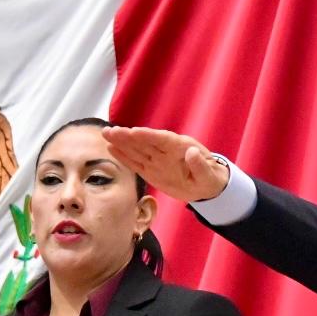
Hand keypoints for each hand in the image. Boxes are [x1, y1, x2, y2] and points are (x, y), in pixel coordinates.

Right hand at [103, 126, 229, 201]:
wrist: (207, 185)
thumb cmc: (210, 178)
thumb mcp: (210, 176)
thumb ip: (200, 165)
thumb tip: (192, 152)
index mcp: (180, 148)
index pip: (162, 139)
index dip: (147, 135)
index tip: (133, 132)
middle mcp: (165, 151)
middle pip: (145, 142)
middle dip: (128, 136)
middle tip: (110, 130)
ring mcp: (157, 160)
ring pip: (137, 150)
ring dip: (121, 143)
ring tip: (106, 134)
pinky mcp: (151, 170)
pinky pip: (136, 163)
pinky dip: (124, 156)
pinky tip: (111, 148)